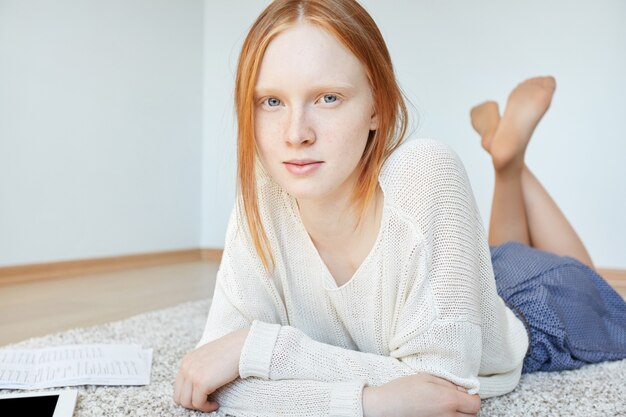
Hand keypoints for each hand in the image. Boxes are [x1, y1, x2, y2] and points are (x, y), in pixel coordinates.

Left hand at [173, 327, 249, 411]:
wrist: (241, 346)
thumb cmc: (230, 352)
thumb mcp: (208, 358)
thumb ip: (199, 369)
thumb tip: (197, 387)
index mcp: (187, 361)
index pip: (178, 387)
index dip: (189, 396)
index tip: (201, 398)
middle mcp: (186, 367)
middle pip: (179, 397)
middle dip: (192, 403)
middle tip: (206, 402)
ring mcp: (192, 375)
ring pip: (186, 403)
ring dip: (199, 406)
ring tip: (212, 403)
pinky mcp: (201, 382)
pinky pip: (199, 403)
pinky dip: (207, 407)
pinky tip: (216, 404)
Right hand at [363, 373, 480, 416]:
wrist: (384, 408)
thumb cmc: (402, 390)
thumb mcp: (426, 378)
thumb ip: (449, 383)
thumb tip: (463, 390)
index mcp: (448, 400)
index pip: (475, 404)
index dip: (473, 396)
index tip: (466, 392)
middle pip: (472, 416)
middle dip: (467, 407)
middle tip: (456, 399)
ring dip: (459, 415)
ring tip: (445, 407)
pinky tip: (438, 413)